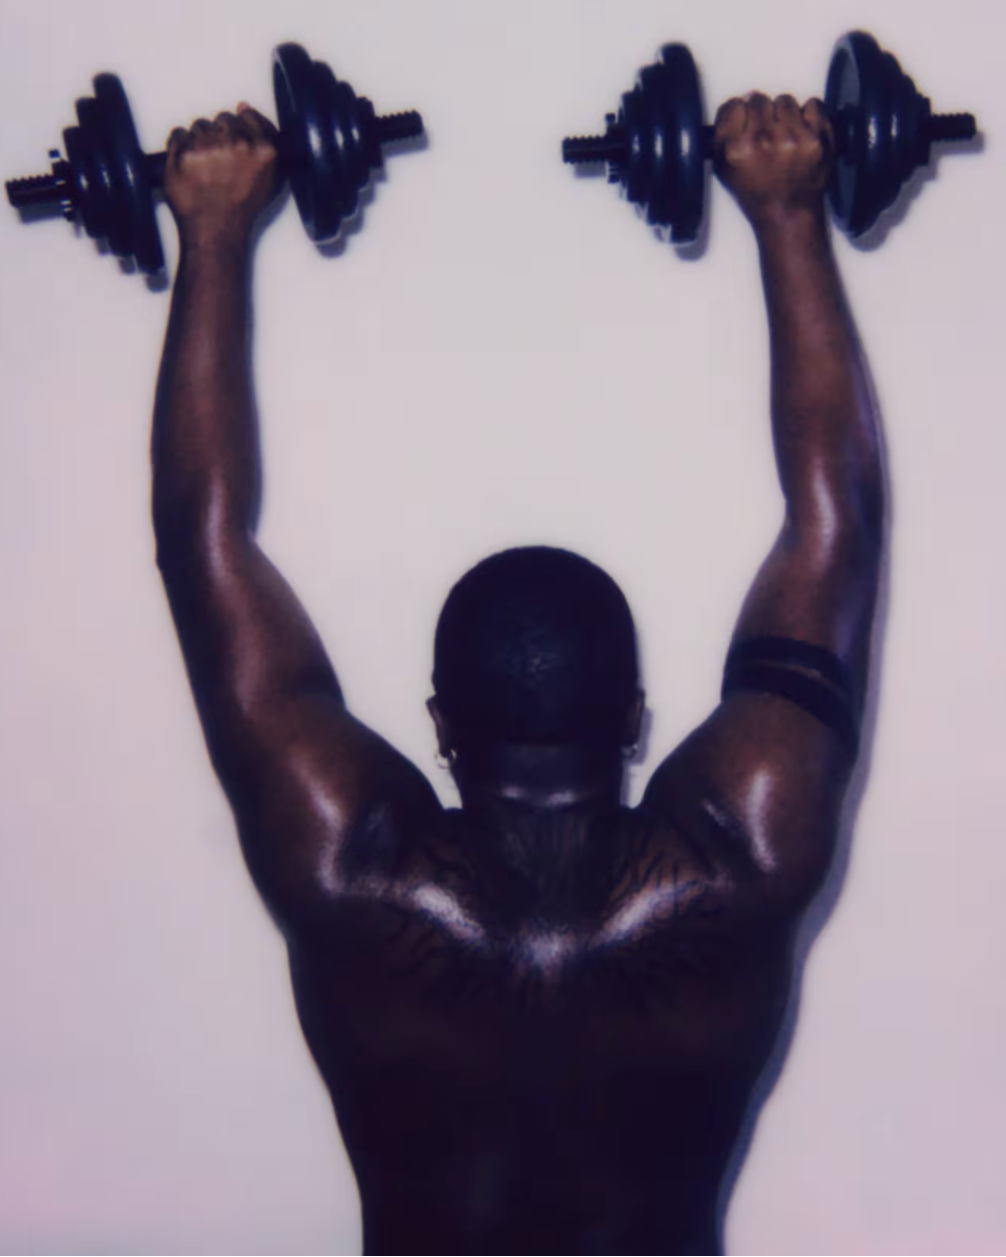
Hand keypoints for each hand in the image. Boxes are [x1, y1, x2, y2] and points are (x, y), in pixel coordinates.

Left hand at [164, 105, 281, 243]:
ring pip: (200, 126)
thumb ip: (266, 143)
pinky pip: (178, 135)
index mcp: (261, 150)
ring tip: (203, 166)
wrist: (216, 231)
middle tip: (218, 158)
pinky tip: (188, 164)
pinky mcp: (182, 152)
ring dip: (200, 141)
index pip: (247, 116)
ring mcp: (206, 146)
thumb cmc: (241, 210)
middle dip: (220, 135)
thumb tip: (245, 110)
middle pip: (223, 120)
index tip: (234, 131)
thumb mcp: (270, 180)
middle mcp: (235, 143)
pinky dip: (180, 146)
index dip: (239, 124)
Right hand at [714, 95, 832, 230]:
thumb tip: (733, 107)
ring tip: (784, 136)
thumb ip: (722, 135)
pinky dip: (809, 115)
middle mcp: (763, 141)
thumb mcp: (724, 170)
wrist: (788, 214)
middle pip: (759, 99)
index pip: (735, 105)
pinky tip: (802, 134)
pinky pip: (813, 104)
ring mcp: (793, 138)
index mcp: (736, 149)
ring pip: (785, 100)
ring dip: (785, 114)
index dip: (741, 113)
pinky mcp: (817, 138)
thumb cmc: (758, 195)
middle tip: (767, 133)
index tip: (746, 122)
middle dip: (762, 114)